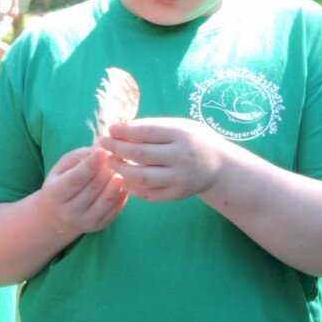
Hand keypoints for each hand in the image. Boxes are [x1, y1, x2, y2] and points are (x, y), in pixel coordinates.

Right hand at [39, 146, 127, 233]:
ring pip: (108, 199)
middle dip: (107, 170)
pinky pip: (116, 208)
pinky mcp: (99, 226)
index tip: (103, 151)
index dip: (91, 164)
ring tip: (121, 169)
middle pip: (94, 188)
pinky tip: (123, 182)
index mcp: (55, 194)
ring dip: (118, 181)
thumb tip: (99, 151)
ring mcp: (85, 222)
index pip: (76, 178)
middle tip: (115, 157)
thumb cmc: (61, 184)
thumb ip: (77, 157)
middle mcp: (69, 212)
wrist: (58, 216)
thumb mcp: (61, 168)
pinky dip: (122, 193)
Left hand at [100, 118, 226, 202]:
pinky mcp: (177, 194)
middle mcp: (181, 157)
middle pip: (140, 155)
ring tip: (110, 161)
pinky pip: (149, 194)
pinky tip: (121, 179)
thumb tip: (120, 128)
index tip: (110, 129)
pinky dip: (131, 188)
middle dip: (117, 149)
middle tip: (103, 144)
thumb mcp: (179, 126)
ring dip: (120, 169)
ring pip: (141, 177)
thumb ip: (153, 127)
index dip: (124, 131)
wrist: (218, 165)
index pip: (146, 133)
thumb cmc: (192, 140)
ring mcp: (179, 178)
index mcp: (182, 135)